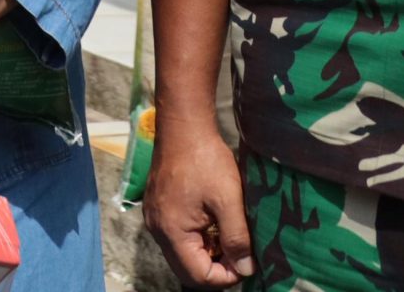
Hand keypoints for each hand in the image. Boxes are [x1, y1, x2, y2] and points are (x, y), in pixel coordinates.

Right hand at [144, 122, 255, 286]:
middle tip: (241, 254)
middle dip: (216, 269)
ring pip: (183, 254)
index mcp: (172, 231)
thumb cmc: (206, 161)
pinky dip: (198, 239)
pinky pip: (178, 237)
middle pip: (187, 270)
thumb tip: (246, 269)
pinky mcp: (158, 208)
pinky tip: (214, 223)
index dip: (227, 277)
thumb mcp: (229, 201)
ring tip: (230, 236)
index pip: (198, 276)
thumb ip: (237, 239)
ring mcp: (155, 219)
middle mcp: (158, 230)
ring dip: (208, 254)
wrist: (183, 127)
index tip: (248, 261)